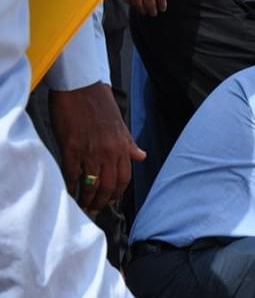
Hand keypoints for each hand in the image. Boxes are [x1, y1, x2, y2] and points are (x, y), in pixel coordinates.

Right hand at [49, 83, 145, 212]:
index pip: (124, 178)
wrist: (80, 86)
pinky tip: (69, 193)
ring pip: (91, 183)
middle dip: (101, 201)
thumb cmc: (99, 103)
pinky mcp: (71, 148)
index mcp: (122, 147)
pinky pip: (73, 173)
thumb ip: (129, 144)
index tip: (110, 201)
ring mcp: (90, 151)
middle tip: (95, 210)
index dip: (117, 193)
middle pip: (108, 186)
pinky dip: (71, 186)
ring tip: (83, 207)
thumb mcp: (120, 124)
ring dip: (87, 199)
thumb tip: (142, 156)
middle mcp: (109, 152)